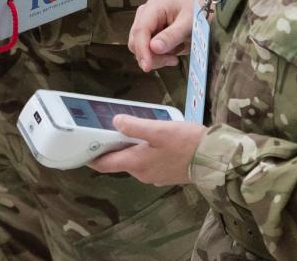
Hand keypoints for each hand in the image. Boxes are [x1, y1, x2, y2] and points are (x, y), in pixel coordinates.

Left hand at [87, 117, 206, 185]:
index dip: (91, 157)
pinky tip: (150, 138)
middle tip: (105, 129)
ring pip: (135, 160)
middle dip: (112, 147)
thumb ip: (135, 126)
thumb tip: (115, 122)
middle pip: (119, 161)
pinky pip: (148, 161)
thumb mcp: (159, 130)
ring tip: (129, 129)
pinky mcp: (167, 173)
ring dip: (129, 148)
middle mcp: (142, 173)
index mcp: (136, 163)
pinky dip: (143, 151)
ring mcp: (155, 175)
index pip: (105, 164)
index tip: (81, 148)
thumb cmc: (187, 144)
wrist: (215, 160)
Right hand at [127, 0, 199, 72]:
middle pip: (136, 41)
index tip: (147, 66)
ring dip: (156, 58)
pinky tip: (172, 56)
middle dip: (151, 56)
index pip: (140, 30)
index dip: (142, 49)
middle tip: (172, 60)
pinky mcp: (150, 36)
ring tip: (174, 58)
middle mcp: (145, 15)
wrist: (205, 15)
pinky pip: (147, 52)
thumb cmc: (199, 14)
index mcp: (154, 7)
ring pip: (139, 49)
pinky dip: (158, 58)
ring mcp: (146, 26)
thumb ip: (172, 36)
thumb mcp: (189, 24)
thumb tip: (154, 48)